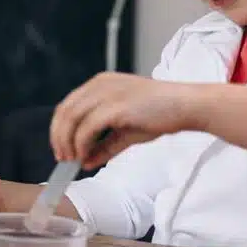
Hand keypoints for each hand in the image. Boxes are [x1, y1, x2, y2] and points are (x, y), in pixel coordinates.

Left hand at [50, 72, 194, 168]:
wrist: (188, 105)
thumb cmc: (161, 114)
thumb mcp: (126, 131)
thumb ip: (104, 145)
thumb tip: (85, 162)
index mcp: (99, 84)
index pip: (67, 106)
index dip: (59, 129)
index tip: (60, 149)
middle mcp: (99, 85)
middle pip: (65, 112)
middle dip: (59, 138)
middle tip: (63, 159)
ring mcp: (106, 93)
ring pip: (72, 119)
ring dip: (68, 143)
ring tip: (73, 160)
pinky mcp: (116, 106)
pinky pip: (88, 127)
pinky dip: (82, 144)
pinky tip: (86, 157)